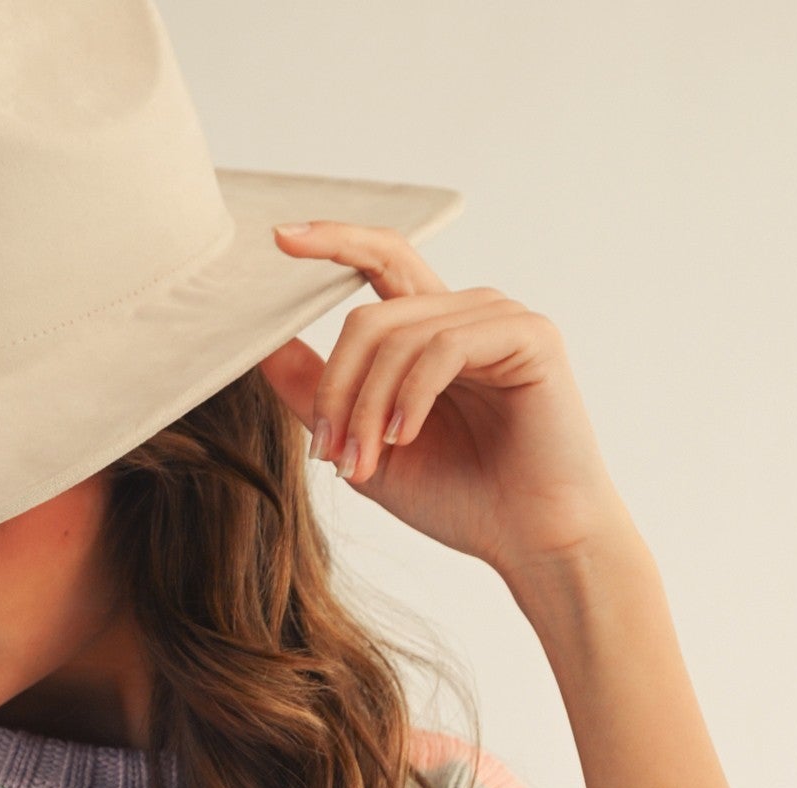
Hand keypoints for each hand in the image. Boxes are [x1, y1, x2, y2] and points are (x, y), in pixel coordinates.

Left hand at [260, 220, 635, 581]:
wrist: (533, 541)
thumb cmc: (463, 499)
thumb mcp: (368, 450)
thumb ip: (319, 398)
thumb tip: (263, 350)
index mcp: (432, 332)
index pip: (380, 262)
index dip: (334, 242)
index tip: (280, 238)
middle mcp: (466, 313)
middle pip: (370, 315)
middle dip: (335, 389)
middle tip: (328, 454)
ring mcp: (500, 319)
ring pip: (399, 336)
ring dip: (367, 407)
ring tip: (364, 465)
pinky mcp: (529, 336)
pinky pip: (443, 348)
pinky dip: (411, 396)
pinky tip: (406, 438)